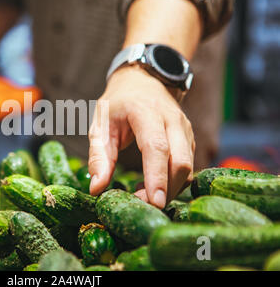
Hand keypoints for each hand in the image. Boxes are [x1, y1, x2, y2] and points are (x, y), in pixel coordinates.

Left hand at [88, 65, 194, 208]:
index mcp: (146, 111)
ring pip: (188, 168)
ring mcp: (185, 129)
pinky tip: (150, 185)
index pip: (157, 147)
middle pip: (179, 161)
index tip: (154, 202)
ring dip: (169, 189)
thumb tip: (96, 189)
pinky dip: (173, 183)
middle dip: (166, 189)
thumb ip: (98, 157)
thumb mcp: (100, 125)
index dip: (156, 176)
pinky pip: (188, 167)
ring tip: (141, 195)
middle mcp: (172, 120)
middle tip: (143, 206)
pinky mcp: (189, 140)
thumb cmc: (117, 104)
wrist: (143, 81)